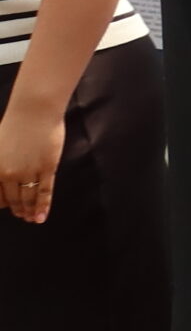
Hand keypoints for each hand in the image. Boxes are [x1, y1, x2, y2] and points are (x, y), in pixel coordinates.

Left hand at [0, 102, 63, 223]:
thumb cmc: (15, 122)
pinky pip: (44, 192)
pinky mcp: (46, 168)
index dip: (2, 204)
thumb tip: (3, 175)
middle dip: (17, 209)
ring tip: (32, 219)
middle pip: (13, 198)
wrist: (34, 111)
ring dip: (30, 211)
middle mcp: (9, 173)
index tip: (8, 209)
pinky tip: (42, 216)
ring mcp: (28, 172)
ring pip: (28, 198)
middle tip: (21, 216)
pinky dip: (43, 206)